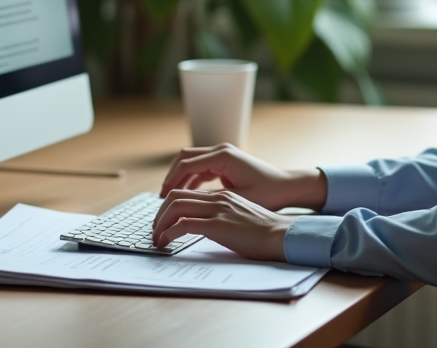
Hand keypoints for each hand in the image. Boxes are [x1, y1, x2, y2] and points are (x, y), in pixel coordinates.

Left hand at [151, 189, 290, 260]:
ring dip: (160, 224)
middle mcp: (217, 198)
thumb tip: (205, 227)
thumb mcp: (239, 217)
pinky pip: (184, 225)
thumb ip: (222, 216)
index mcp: (222, 196)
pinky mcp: (218, 225)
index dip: (168, 207)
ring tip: (157, 239)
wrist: (281, 235)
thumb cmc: (265, 232)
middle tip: (155, 231)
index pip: (185, 193)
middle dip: (159, 214)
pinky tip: (166, 243)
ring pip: (175, 207)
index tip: (163, 222)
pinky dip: (169, 233)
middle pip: (175, 196)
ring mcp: (217, 210)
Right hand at [159, 143, 326, 211]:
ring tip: (170, 198)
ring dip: (180, 178)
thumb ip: (211, 199)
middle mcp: (221, 150)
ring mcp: (223, 154)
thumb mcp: (236, 199)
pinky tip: (186, 195)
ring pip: (191, 161)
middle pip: (185, 158)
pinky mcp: (225, 161)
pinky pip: (201, 167)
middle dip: (171, 176)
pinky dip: (191, 178)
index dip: (171, 181)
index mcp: (223, 156)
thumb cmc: (267, 194)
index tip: (162, 198)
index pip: (186, 164)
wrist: (287, 187)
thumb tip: (187, 205)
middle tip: (162, 197)